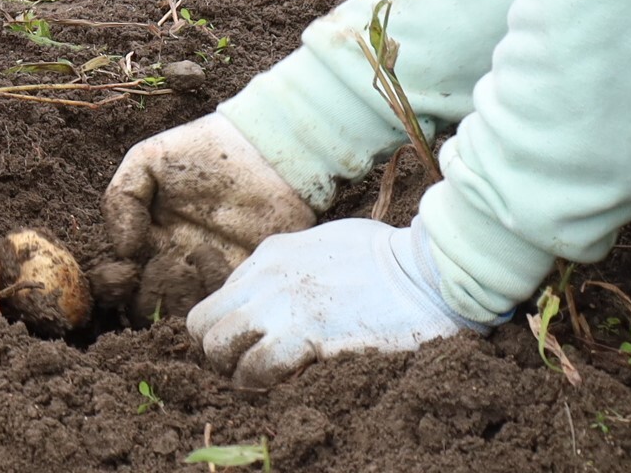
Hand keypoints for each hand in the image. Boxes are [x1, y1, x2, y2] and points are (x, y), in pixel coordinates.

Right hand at [101, 113, 316, 322]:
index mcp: (152, 243)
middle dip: (149, 301)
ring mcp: (212, 275)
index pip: (125, 285)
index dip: (118, 286)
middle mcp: (179, 266)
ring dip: (179, 299)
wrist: (266, 149)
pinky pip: (224, 303)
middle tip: (160, 270)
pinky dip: (213, 293)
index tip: (126, 270)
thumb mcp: (148, 160)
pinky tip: (211, 257)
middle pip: (152, 309)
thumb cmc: (204, 151)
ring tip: (186, 262)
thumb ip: (121, 198)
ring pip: (186, 313)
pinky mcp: (245, 278)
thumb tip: (123, 251)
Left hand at [187, 218, 485, 387]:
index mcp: (271, 253)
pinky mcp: (304, 332)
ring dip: (234, 370)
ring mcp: (281, 302)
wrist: (426, 270)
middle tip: (247, 370)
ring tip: (260, 381)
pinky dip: (259, 381)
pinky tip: (280, 385)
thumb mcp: (327, 245)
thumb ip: (298, 267)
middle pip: (204, 322)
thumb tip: (289, 293)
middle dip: (219, 352)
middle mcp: (266, 275)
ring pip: (217, 344)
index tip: (253, 347)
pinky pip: (255, 366)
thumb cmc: (391, 259)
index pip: (222, 298)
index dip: (233, 328)